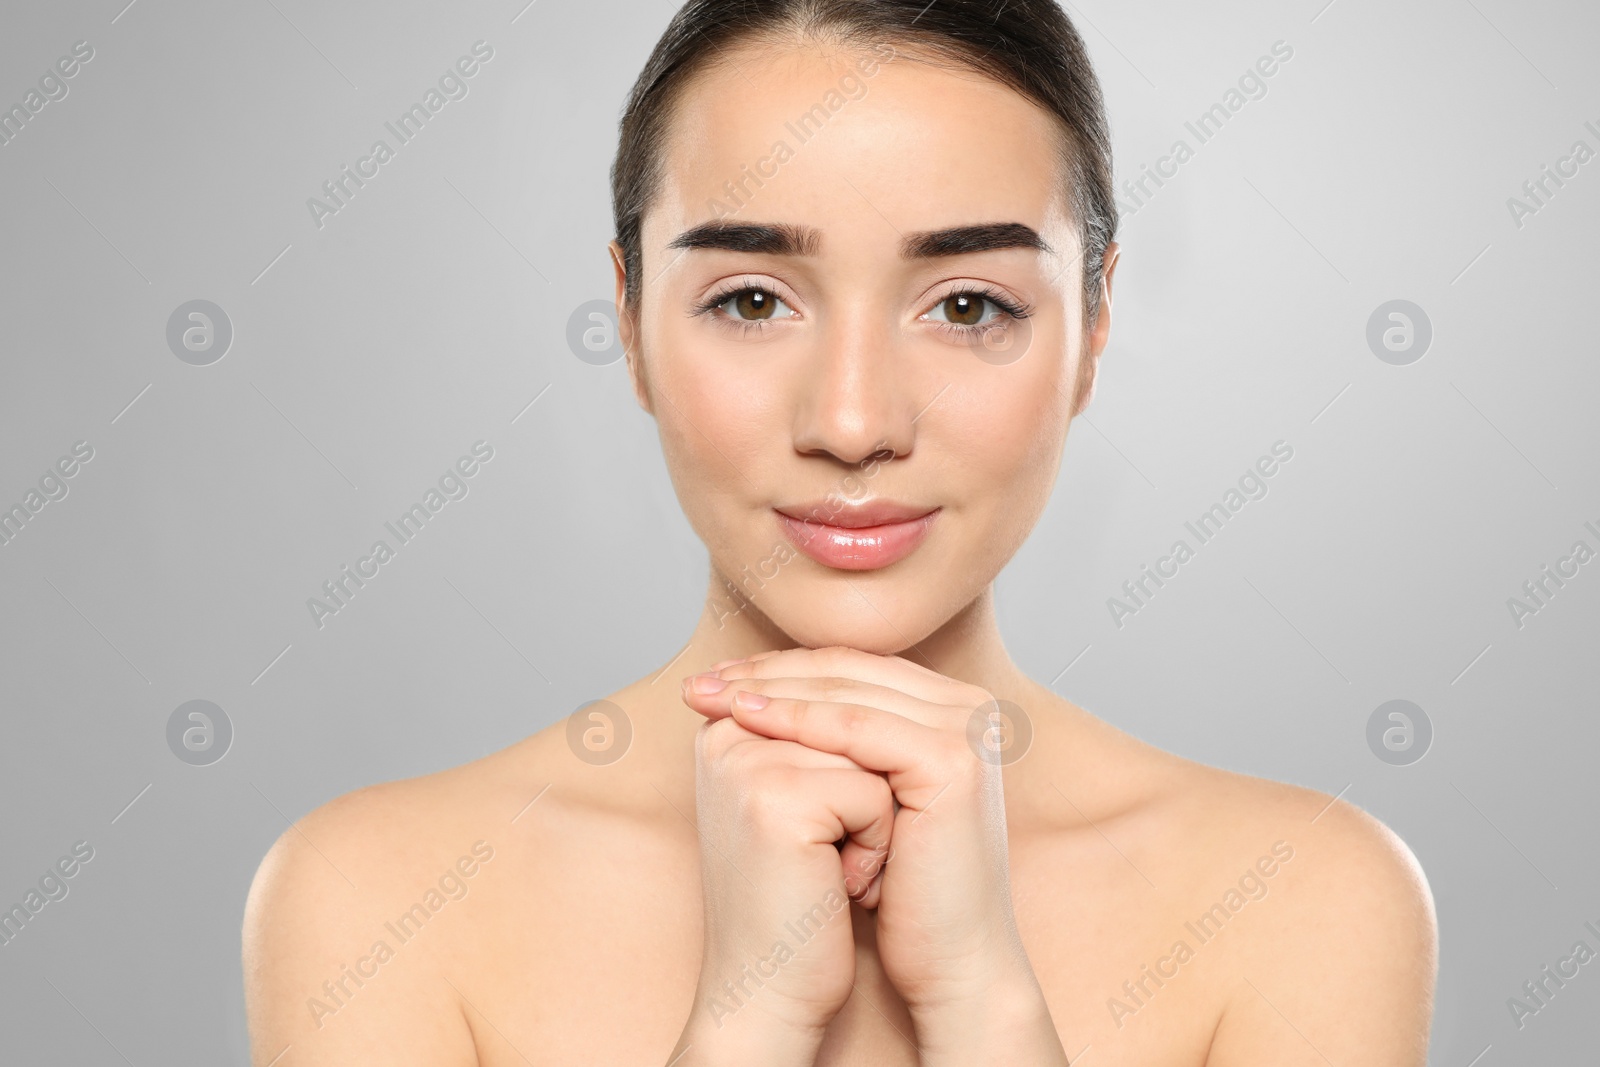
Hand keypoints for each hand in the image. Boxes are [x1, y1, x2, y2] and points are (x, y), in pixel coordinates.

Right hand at [669, 690, 895, 1066]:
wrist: (774, 987)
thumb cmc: (799, 897)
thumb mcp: (804, 796)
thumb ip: (817, 731)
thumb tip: (866, 674)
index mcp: (728, 723)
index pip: (832, 689)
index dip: (861, 759)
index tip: (827, 823)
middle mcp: (726, 731)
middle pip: (855, 718)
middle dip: (867, 789)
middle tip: (828, 854)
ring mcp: (746, 760)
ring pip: (869, 752)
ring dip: (875, 818)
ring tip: (831, 867)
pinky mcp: (773, 797)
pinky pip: (872, 791)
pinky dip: (874, 845)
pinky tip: (835, 885)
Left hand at [681, 646, 1067, 1064]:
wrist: (948, 960)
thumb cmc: (900, 889)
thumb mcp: (859, 798)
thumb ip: (830, 741)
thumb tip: (745, 694)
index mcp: (951, 706)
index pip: (850, 668)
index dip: (778, 667)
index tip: (711, 677)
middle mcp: (969, 706)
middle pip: (847, 670)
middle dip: (766, 672)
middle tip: (699, 681)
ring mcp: (967, 729)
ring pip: (847, 692)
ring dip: (773, 690)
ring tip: (713, 697)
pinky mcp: (953, 760)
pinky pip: (857, 728)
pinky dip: (798, 720)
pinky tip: (749, 719)